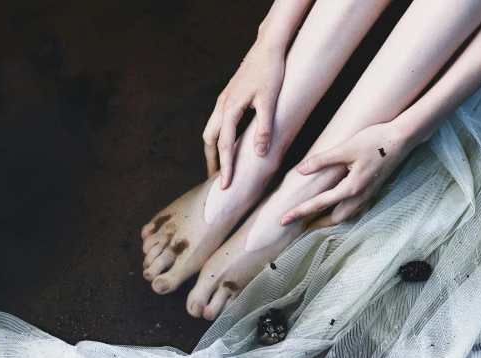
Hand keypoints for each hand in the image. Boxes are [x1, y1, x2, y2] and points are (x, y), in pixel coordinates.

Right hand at [203, 40, 284, 188]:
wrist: (268, 48)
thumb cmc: (271, 73)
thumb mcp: (270, 102)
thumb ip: (264, 129)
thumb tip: (259, 155)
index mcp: (230, 109)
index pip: (224, 146)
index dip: (225, 168)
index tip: (224, 186)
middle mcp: (222, 106)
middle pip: (209, 140)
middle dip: (212, 161)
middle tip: (217, 180)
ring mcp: (223, 101)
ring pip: (210, 130)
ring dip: (213, 149)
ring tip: (221, 165)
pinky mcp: (228, 97)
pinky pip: (217, 122)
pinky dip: (219, 137)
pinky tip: (228, 143)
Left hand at [281, 122, 422, 224]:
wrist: (403, 138)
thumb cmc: (375, 140)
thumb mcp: (346, 147)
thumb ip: (322, 160)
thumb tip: (300, 170)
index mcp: (352, 188)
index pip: (319, 204)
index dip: (299, 212)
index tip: (283, 219)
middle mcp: (361, 196)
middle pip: (335, 218)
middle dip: (317, 222)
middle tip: (299, 220)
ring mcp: (368, 194)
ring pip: (346, 214)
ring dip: (330, 216)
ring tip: (313, 213)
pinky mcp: (372, 189)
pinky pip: (354, 206)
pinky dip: (341, 209)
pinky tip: (335, 200)